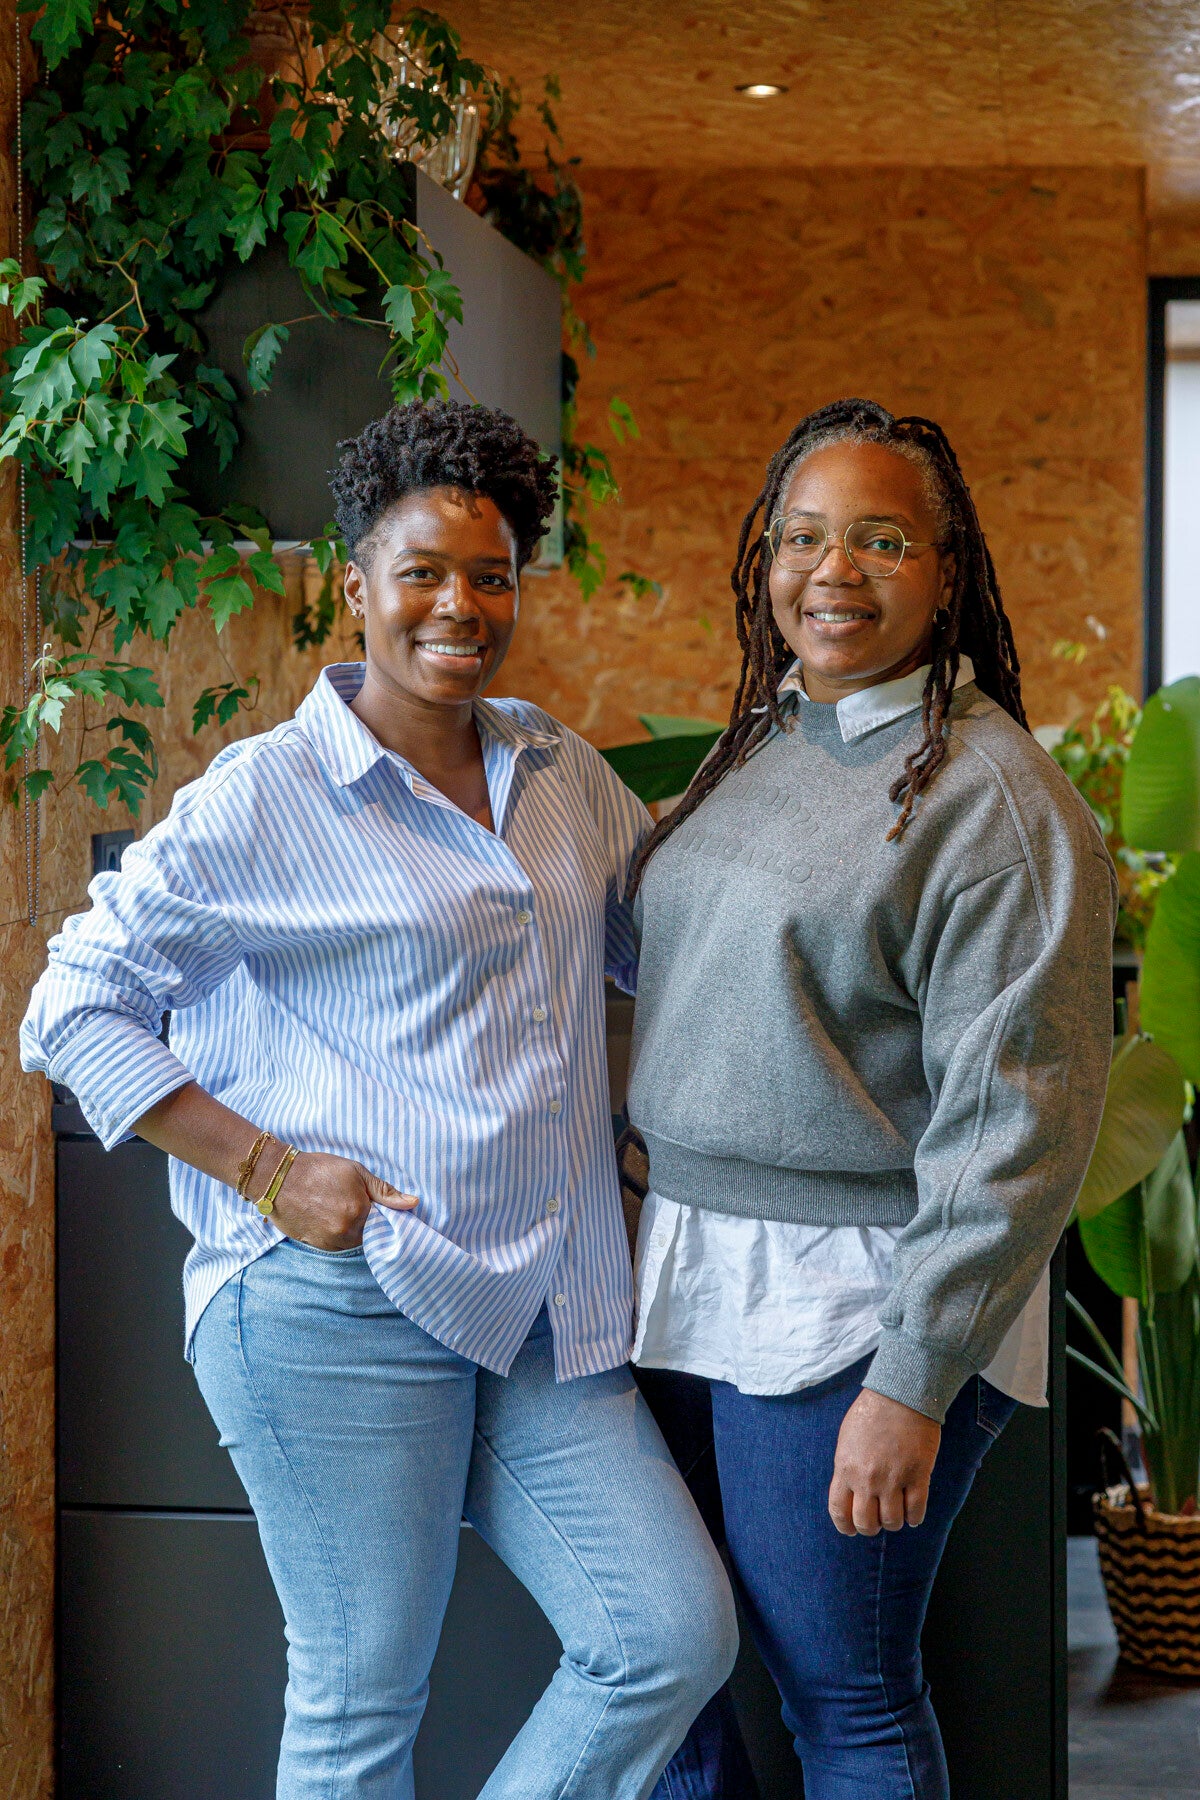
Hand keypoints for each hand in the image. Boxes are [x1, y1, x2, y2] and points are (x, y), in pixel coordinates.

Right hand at [267, 1150, 416, 1249]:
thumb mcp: (356, 1173)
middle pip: (367, 1236)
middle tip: (351, 1205)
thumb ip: (385, 1191)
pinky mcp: (315, 1246)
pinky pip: (335, 1246)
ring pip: (351, 1242)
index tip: (375, 1209)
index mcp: (359, 1212)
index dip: (380, 1216)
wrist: (279, 1178)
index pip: (383, 1225)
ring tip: (337, 1210)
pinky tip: (327, 1217)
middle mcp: (345, 1232)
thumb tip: (413, 1203)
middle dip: (365, 1223)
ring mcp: (329, 1242)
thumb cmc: (320, 1170)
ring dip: (351, 1230)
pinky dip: (336, 1235)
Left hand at [828, 1388, 941, 1535]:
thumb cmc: (872, 1411)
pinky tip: (914, 1512)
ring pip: (892, 1522)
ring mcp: (893, 1479)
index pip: (839, 1511)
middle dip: (871, 1527)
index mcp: (845, 1468)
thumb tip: (851, 1492)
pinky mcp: (918, 1476)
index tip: (851, 1530)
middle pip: (866, 1523)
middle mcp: (867, 1479)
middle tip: (878, 1520)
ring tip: (897, 1511)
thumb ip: (847, 1467)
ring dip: (895, 1521)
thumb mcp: (847, 1439)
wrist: (901, 1394)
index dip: (846, 1526)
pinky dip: (915, 1518)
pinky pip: (916, 1512)